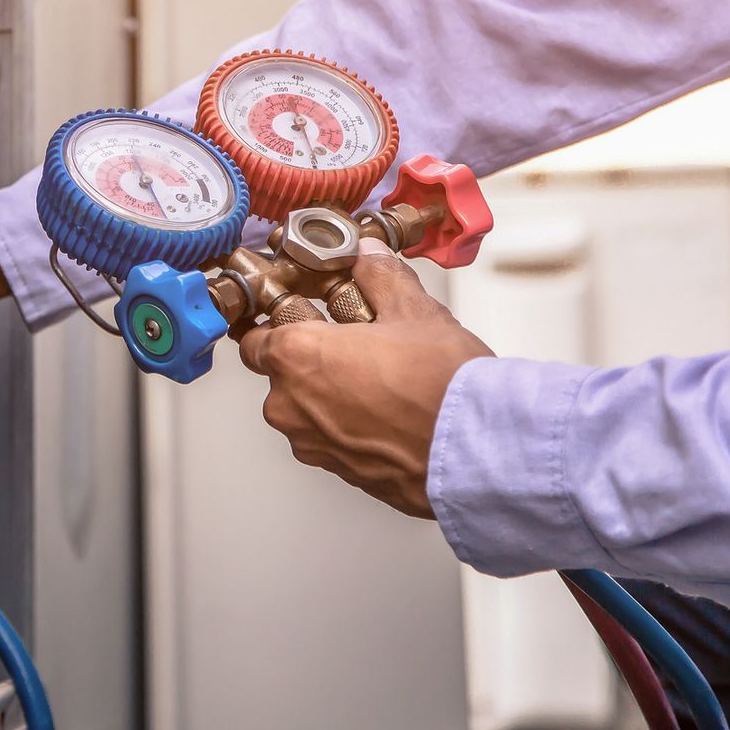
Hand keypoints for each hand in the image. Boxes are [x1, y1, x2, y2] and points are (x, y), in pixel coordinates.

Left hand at [238, 239, 492, 517]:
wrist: (475, 453)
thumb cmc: (442, 387)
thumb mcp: (413, 311)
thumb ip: (380, 277)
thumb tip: (368, 258)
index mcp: (296, 357)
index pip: (254, 336)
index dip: (278, 321)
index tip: (303, 313)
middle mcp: (292, 405)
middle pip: (281, 374)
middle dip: (311, 358)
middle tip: (354, 342)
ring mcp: (313, 444)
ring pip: (306, 409)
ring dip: (331, 392)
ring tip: (379, 377)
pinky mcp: (339, 472)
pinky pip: (331, 437)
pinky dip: (349, 422)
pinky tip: (388, 409)